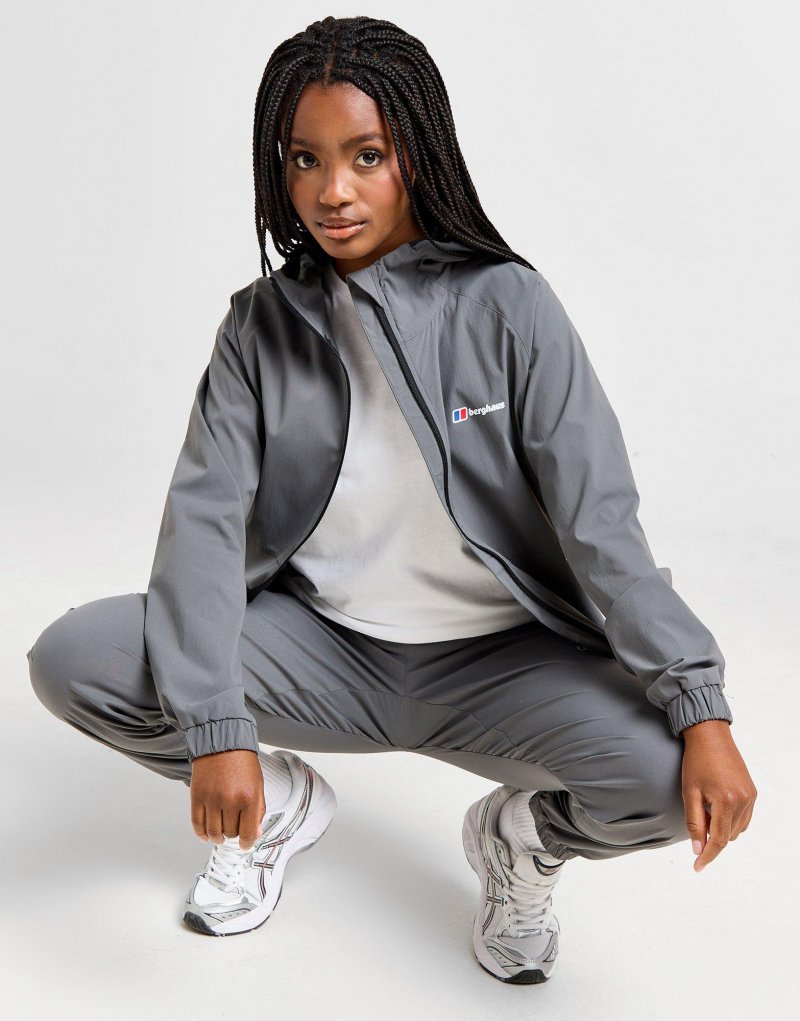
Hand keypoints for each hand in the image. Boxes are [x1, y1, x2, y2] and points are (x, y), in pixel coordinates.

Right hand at [190, 749, 265, 850]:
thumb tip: (255, 832)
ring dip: (217, 837)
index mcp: (249, 797)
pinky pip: (197, 823)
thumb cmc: (242, 761)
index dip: (246, 843)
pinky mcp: (197, 796)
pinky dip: (201, 833)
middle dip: (233, 835)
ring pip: (213, 832)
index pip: (247, 832)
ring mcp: (212, 799)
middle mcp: (230, 800)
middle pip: (230, 833)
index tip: (245, 845)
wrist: (222, 742)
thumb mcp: (258, 784)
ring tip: (220, 835)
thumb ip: (258, 810)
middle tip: (234, 830)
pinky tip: (206, 834)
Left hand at [680, 720, 756, 872]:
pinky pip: (744, 818)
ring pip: (737, 829)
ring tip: (706, 807)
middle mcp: (743, 801)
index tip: (697, 867)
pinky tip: (717, 808)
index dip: (707, 856)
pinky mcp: (753, 792)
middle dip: (712, 836)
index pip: (719, 840)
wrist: (710, 735)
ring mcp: (751, 797)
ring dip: (722, 828)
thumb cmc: (696, 762)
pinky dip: (731, 820)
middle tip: (697, 819)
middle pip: (728, 836)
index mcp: (726, 801)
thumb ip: (694, 822)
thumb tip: (698, 849)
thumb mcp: (689, 792)